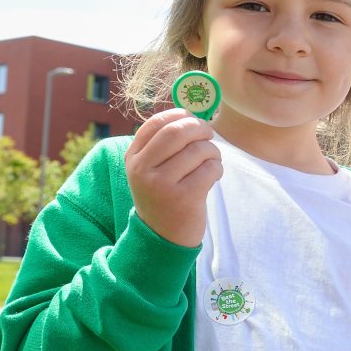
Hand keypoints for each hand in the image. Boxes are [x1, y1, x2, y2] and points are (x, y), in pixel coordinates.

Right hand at [125, 107, 222, 246]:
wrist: (163, 237)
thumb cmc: (164, 195)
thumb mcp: (152, 169)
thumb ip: (164, 144)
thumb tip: (193, 113)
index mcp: (133, 158)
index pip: (156, 123)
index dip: (180, 115)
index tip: (193, 119)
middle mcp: (143, 169)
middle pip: (178, 131)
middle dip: (200, 128)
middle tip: (209, 134)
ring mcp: (162, 184)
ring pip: (198, 150)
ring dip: (213, 151)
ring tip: (212, 161)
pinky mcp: (184, 197)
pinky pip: (210, 169)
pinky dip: (217, 168)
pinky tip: (212, 177)